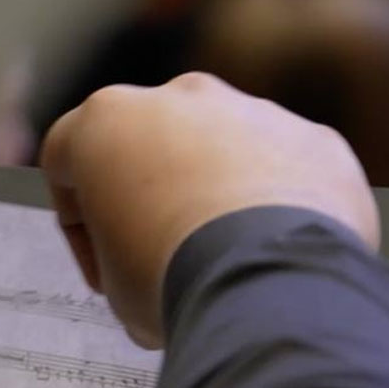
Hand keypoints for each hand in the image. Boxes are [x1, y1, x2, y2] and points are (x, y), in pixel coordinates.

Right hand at [40, 73, 379, 347]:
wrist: (270, 283)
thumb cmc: (178, 278)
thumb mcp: (118, 289)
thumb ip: (124, 262)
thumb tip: (157, 279)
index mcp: (109, 121)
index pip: (70, 164)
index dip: (85, 232)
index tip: (110, 274)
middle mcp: (185, 98)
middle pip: (159, 149)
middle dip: (163, 202)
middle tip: (173, 264)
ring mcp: (259, 113)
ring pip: (234, 156)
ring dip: (231, 202)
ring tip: (239, 267)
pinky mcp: (318, 142)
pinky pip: (296, 176)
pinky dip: (290, 212)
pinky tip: (287, 262)